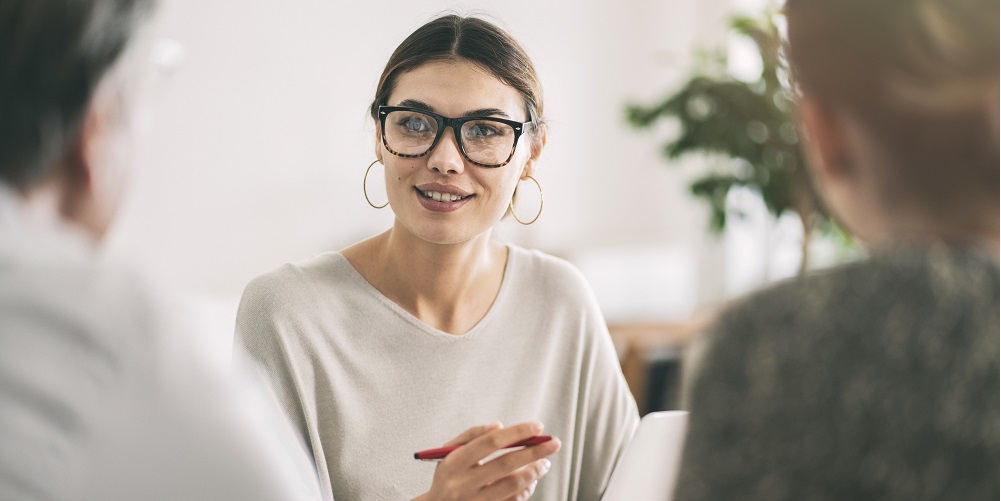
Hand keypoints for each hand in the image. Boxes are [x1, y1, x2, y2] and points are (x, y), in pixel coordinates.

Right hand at [413, 422, 560, 500]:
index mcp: (454, 462)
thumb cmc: (447, 475)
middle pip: (506, 464)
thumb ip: (471, 435)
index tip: (538, 427)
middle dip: (534, 452)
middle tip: (553, 443)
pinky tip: (531, 481)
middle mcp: (463, 484)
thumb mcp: (448, 451)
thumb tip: (499, 426)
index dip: (517, 433)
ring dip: (534, 472)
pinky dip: (526, 490)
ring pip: (513, 486)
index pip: (490, 442)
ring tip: (544, 462)